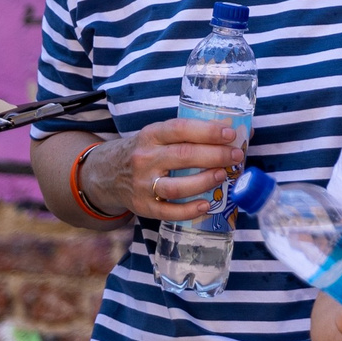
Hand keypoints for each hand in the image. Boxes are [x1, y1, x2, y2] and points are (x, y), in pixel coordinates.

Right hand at [89, 118, 248, 221]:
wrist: (106, 174)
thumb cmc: (143, 153)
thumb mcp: (156, 137)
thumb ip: (187, 136)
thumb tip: (236, 134)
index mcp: (150, 135)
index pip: (180, 129)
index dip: (207, 131)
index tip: (229, 133)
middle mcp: (144, 158)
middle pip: (184, 156)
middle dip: (215, 155)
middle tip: (235, 156)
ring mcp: (143, 184)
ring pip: (177, 186)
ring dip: (204, 181)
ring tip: (223, 176)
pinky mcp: (144, 206)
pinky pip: (169, 211)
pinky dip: (190, 210)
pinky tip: (207, 204)